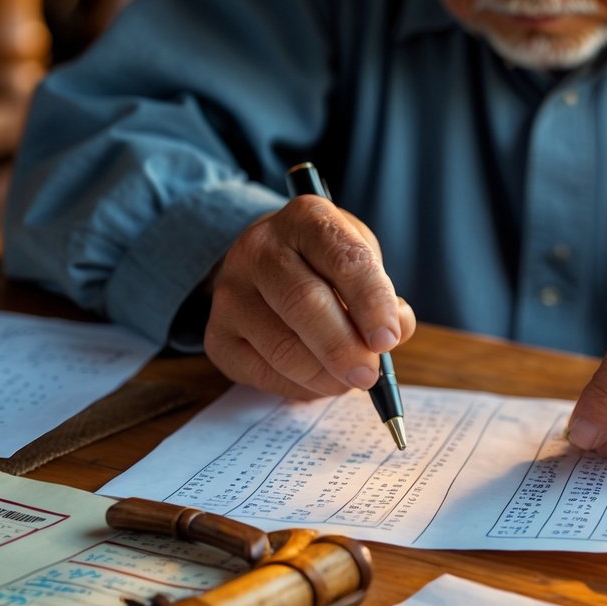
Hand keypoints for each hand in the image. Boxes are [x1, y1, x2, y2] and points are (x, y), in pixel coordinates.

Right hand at [204, 196, 415, 397]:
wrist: (269, 266)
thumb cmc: (326, 265)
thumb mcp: (362, 261)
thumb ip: (383, 298)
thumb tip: (388, 341)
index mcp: (307, 218)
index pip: (343, 259)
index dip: (370, 302)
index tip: (387, 338)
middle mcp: (259, 248)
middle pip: (304, 304)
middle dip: (344, 348)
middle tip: (369, 374)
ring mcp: (231, 292)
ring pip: (284, 349)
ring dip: (327, 376)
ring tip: (350, 378)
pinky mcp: (218, 336)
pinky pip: (264, 374)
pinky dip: (302, 387)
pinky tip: (319, 378)